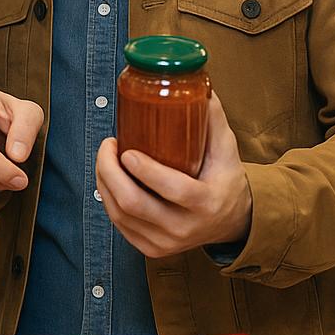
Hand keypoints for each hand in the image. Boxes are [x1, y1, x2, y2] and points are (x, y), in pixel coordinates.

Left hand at [95, 92, 251, 258]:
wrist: (231, 221)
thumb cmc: (225, 178)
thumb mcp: (226, 148)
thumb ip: (212, 118)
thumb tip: (198, 85)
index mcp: (206, 203)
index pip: (172, 188)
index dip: (145, 170)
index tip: (127, 149)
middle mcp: (184, 228)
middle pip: (134, 204)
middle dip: (110, 171)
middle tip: (107, 146)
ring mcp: (166, 242)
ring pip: (119, 214)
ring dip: (104, 181)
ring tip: (105, 157)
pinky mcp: (151, 249)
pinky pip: (118, 224)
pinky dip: (107, 198)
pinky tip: (108, 178)